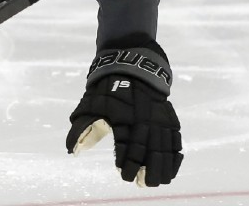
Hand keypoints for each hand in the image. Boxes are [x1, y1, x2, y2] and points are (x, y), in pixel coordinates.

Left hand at [66, 39, 181, 186]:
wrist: (132, 66)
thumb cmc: (107, 89)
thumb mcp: (90, 106)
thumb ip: (81, 129)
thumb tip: (72, 151)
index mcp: (123, 120)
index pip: (126, 148)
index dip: (126, 164)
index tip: (123, 174)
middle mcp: (143, 122)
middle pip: (148, 152)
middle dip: (145, 171)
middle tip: (140, 183)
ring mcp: (159, 120)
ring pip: (164, 149)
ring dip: (161, 168)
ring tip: (157, 182)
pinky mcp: (169, 118)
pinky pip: (175, 140)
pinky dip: (175, 157)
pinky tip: (171, 170)